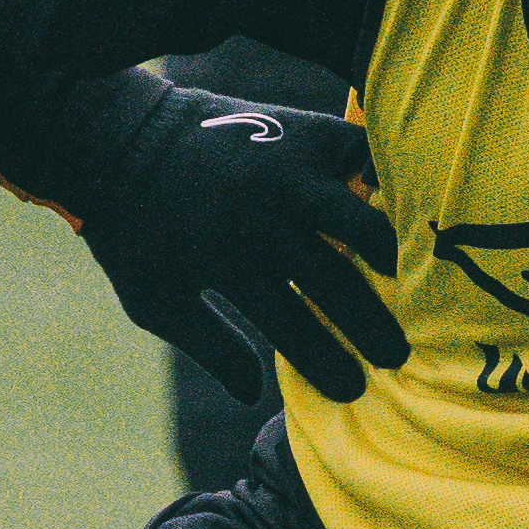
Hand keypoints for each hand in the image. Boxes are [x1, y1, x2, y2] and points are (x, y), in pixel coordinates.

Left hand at [48, 77, 404, 404]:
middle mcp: (261, 215)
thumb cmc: (135, 230)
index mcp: (224, 260)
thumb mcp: (154, 299)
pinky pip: (364, 157)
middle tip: (398, 353)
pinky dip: (387, 180)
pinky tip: (402, 207)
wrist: (120, 138)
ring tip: (409, 279)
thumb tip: (254, 396)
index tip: (353, 390)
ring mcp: (286, 169)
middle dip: (372, 325)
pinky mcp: (302, 132)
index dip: (328, 364)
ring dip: (389, 255)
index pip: (292, 327)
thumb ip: (208, 346)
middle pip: (335, 282)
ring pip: (360, 219)